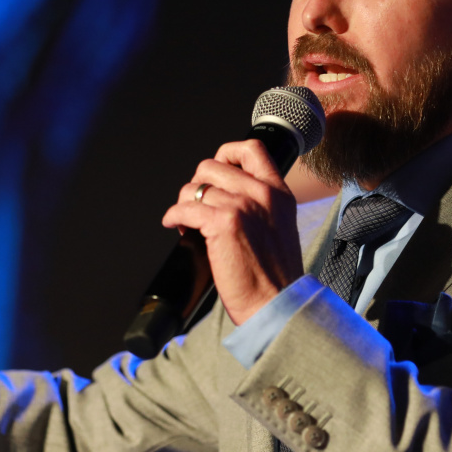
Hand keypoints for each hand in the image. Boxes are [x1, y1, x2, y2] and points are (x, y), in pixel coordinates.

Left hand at [161, 140, 302, 325]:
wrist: (275, 301)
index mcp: (278, 192)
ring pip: (194, 187)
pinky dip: (173, 216)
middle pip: (212, 166)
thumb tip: (226, 194)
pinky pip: (184, 208)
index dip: (226, 153)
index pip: (251, 150)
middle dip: (197, 184)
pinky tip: (174, 225)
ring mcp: (241, 206)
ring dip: (184, 203)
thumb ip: (260, 204)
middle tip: (196, 203)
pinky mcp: (221, 223)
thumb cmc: (275, 274)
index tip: (215, 170)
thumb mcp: (278, 226)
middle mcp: (261, 193)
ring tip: (187, 220)